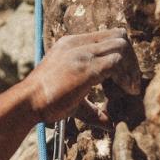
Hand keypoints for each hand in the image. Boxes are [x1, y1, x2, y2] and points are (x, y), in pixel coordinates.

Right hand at [26, 28, 140, 122]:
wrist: (27, 103)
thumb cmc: (45, 102)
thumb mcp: (72, 97)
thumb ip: (92, 107)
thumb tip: (110, 124)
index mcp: (72, 44)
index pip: (108, 35)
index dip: (123, 54)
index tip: (126, 77)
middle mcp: (77, 44)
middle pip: (119, 36)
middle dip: (132, 58)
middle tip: (132, 83)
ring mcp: (81, 54)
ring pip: (121, 45)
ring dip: (131, 67)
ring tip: (131, 88)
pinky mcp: (86, 68)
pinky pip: (116, 62)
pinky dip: (126, 76)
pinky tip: (126, 90)